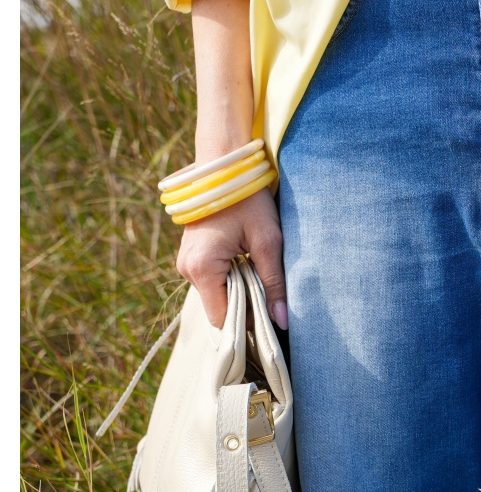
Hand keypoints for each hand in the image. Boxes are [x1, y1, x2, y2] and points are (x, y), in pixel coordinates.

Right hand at [175, 186, 286, 329]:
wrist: (224, 168)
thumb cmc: (247, 200)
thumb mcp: (268, 242)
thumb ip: (274, 284)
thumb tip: (283, 323)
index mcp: (202, 268)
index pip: (222, 319)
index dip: (246, 323)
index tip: (270, 321)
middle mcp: (187, 269)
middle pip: (219, 308)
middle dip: (246, 306)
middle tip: (271, 295)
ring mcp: (186, 262)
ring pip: (217, 294)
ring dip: (240, 291)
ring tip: (259, 273)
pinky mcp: (191, 256)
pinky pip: (213, 280)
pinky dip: (231, 279)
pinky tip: (247, 265)